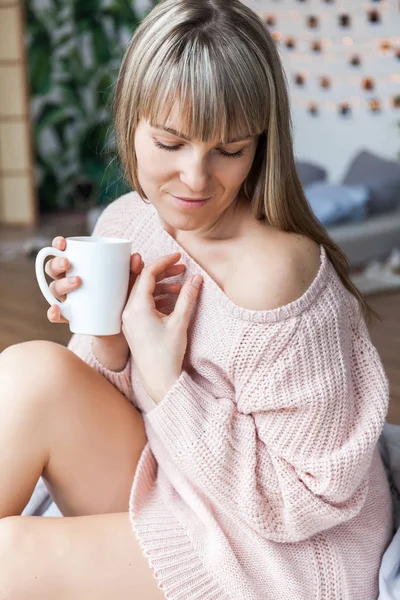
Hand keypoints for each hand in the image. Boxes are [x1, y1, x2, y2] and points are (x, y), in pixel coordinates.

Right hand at [46, 236, 145, 345]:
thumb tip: (136, 257)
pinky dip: (53, 313)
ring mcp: (67, 300)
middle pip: (53, 270)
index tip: (62, 242)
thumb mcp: (130, 280)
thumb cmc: (123, 295)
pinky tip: (57, 309)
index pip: (62, 253)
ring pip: (54, 290)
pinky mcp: (71, 317)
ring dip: (61, 284)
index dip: (57, 245)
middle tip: (68, 263)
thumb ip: (133, 269)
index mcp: (78, 267)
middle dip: (56, 264)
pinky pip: (57, 316)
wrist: (123, 324)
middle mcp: (68, 282)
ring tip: (77, 281)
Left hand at [121, 252, 202, 403]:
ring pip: (143, 292)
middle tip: (182, 267)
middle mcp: (128, 311)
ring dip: (161, 285)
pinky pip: (142, 304)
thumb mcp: (180, 322)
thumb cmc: (168, 353)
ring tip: (181, 285)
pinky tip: (172, 299)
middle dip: (163, 272)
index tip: (178, 256)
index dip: (164, 262)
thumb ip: (187, 297)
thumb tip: (196, 277)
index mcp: (137, 308)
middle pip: (143, 281)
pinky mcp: (133, 326)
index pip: (147, 274)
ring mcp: (129, 319)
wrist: (159, 380)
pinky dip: (156, 297)